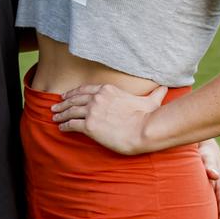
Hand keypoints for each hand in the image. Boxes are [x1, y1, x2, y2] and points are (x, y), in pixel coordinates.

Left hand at [51, 82, 167, 154]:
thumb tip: (165, 88)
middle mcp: (97, 98)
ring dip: (60, 114)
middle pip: (75, 99)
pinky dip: (64, 125)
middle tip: (55, 106)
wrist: (144, 130)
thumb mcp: (151, 101)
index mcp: (108, 90)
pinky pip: (71, 124)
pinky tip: (60, 128)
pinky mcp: (89, 126)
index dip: (73, 93)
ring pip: (70, 111)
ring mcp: (92, 111)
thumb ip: (155, 94)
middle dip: (63, 102)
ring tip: (54, 117)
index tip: (66, 95)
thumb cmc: (148, 117)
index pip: (85, 89)